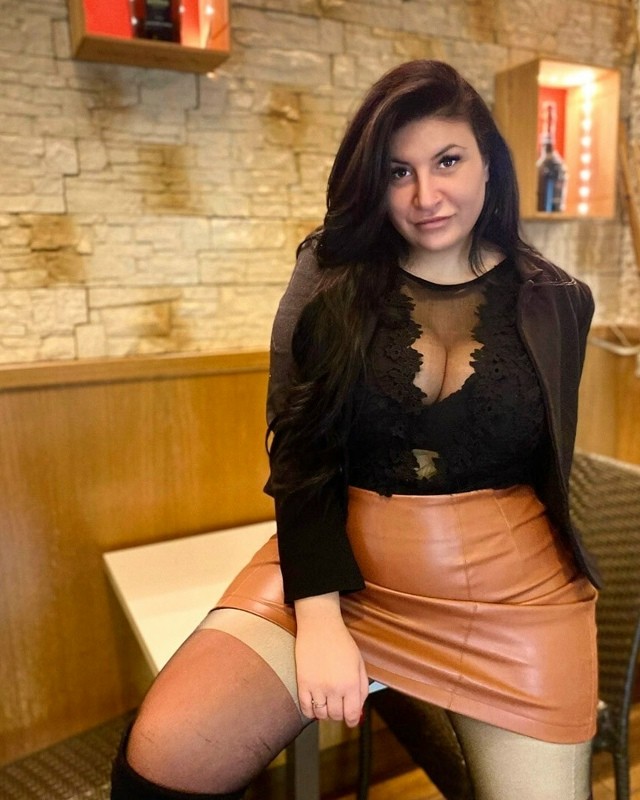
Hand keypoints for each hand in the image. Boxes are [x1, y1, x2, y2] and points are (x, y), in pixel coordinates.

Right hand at [294, 592, 368, 727]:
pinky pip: (306, 708)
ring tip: (326, 701)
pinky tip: (315, 702)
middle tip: (338, 705)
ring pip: (321, 715)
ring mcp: (317, 687)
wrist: (320, 626)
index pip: (353, 715)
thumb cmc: (342, 642)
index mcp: (351, 683)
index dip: (353, 720)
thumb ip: (362, 688)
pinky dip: (310, 710)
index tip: (351, 718)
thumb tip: (359, 709)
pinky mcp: (303, 683)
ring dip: (325, 712)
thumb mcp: (359, 663)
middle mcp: (335, 688)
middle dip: (339, 714)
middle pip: (336, 716)